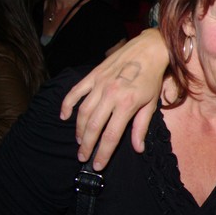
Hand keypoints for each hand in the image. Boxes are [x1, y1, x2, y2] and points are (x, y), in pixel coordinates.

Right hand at [60, 29, 168, 168]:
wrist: (148, 50)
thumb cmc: (151, 78)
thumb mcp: (150, 104)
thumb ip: (141, 127)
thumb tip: (138, 148)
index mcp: (126, 104)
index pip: (111, 135)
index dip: (103, 152)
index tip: (98, 165)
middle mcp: (110, 95)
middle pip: (93, 127)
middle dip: (87, 145)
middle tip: (83, 157)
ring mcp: (99, 84)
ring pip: (83, 112)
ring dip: (79, 130)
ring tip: (80, 142)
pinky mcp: (92, 75)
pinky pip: (75, 92)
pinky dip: (67, 104)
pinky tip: (64, 116)